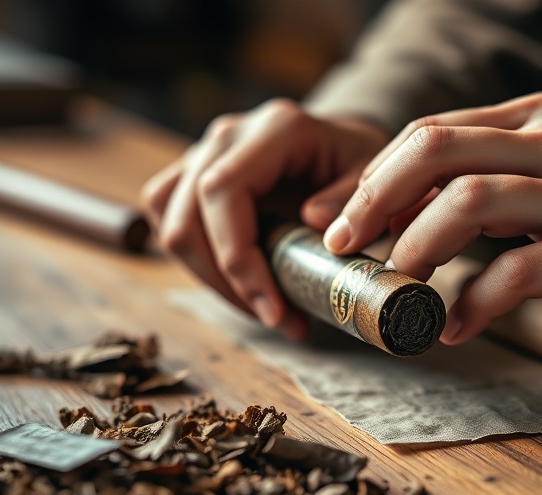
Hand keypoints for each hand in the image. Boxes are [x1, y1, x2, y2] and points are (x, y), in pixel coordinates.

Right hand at [142, 99, 389, 338]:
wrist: (341, 147)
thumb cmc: (356, 163)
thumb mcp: (372, 176)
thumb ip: (351, 198)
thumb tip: (313, 223)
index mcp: (274, 128)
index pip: (223, 190)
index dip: (236, 255)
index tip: (271, 307)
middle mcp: (229, 135)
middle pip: (187, 216)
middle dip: (225, 282)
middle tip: (277, 319)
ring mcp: (204, 154)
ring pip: (170, 225)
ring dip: (210, 280)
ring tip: (265, 309)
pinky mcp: (191, 177)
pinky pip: (169, 223)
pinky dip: (199, 265)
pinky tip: (241, 286)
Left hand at [322, 92, 541, 343]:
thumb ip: (484, 184)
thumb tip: (391, 218)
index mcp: (535, 118)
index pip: (429, 133)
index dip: (369, 177)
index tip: (330, 219)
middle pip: (436, 149)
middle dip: (372, 199)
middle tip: (342, 246)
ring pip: (470, 199)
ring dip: (417, 247)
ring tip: (397, 288)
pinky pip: (519, 271)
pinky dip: (475, 303)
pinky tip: (455, 328)